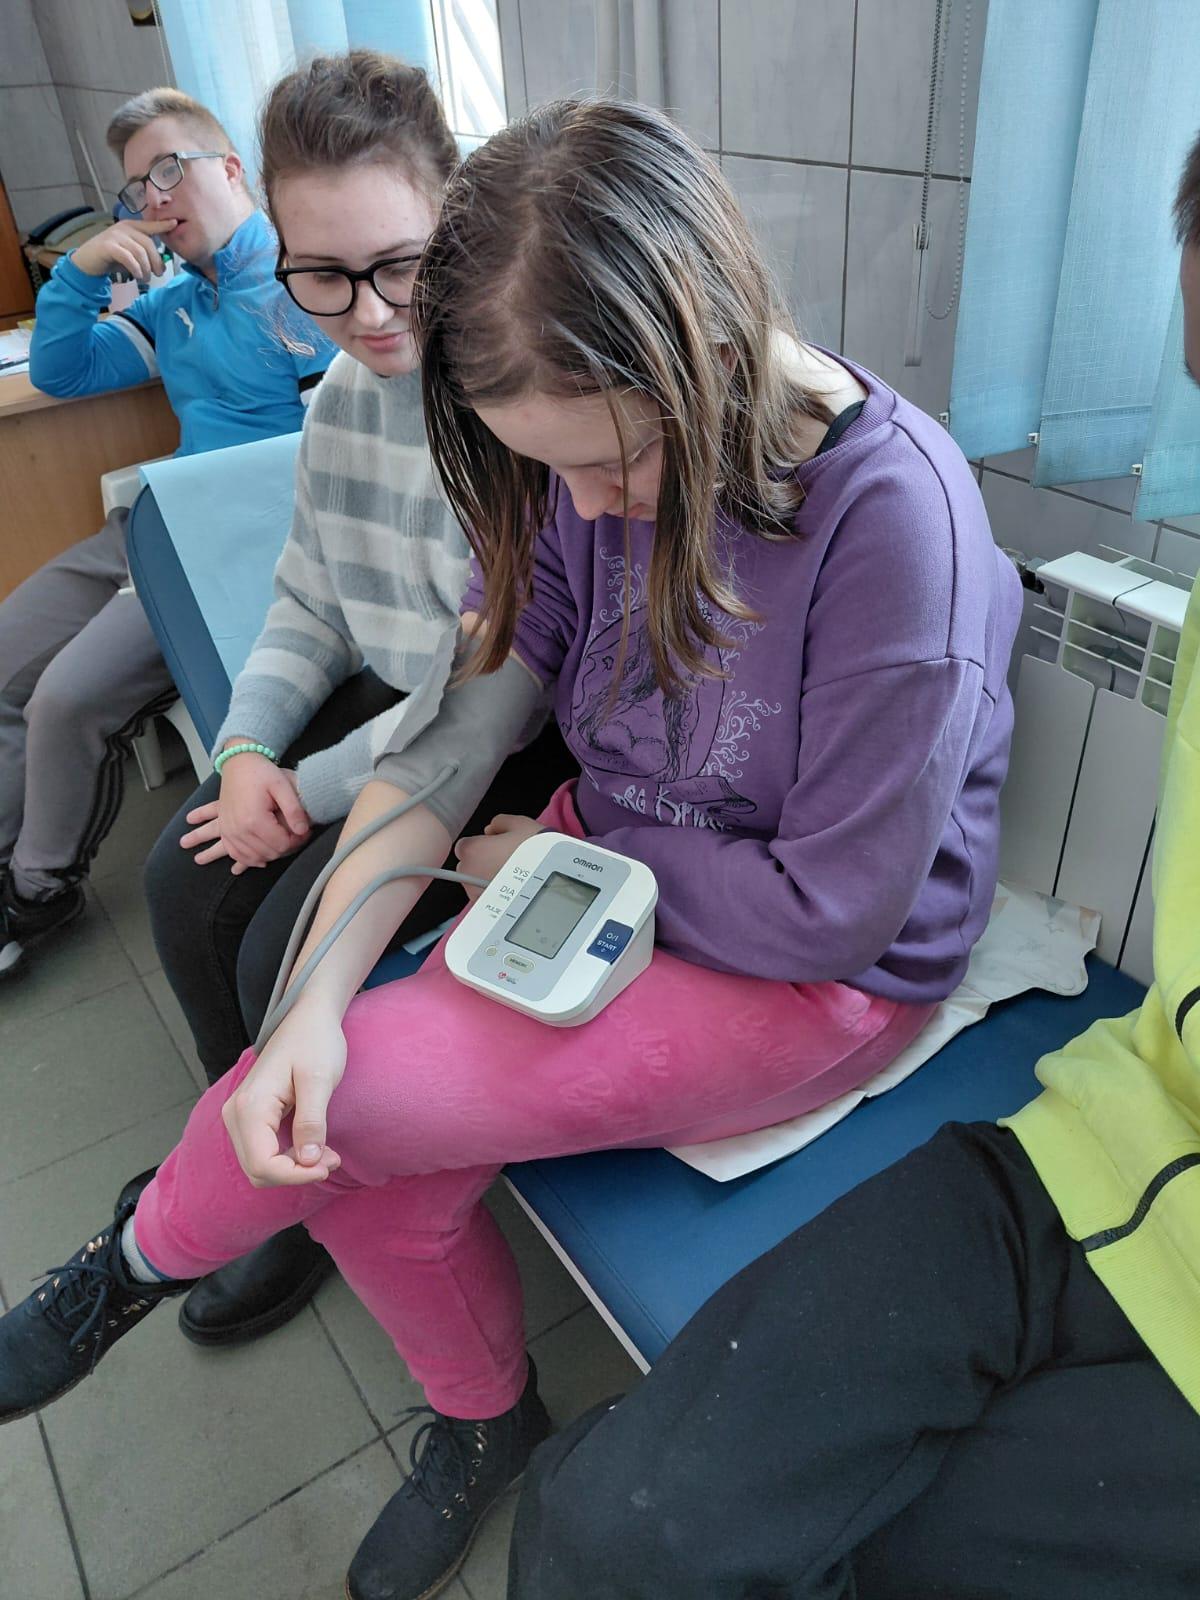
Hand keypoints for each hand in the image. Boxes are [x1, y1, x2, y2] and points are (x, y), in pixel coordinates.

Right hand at [72, 218, 175, 278]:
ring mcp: (115, 235)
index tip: (175, 223)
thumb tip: (162, 266)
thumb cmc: (111, 258)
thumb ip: (144, 254)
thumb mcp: (130, 253)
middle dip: (156, 261)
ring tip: (145, 278)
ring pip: (139, 252)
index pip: (150, 225)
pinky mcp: (108, 246)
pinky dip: (135, 268)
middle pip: (148, 244)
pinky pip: (128, 258)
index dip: (162, 225)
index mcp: (131, 226)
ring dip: (145, 268)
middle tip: (158, 274)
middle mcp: (124, 228)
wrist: (87, 261)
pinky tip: (137, 275)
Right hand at [182, 753, 310, 870]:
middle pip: (270, 853)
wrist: (237, 763)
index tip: (305, 831)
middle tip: (297, 835)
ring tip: (283, 841)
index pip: (282, 844)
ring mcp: (229, 832)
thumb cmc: (260, 772)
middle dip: (287, 847)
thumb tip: (303, 831)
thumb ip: (294, 809)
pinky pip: (237, 854)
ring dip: (271, 853)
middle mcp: (239, 830)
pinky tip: (262, 855)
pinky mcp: (225, 831)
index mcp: (254, 819)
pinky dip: (250, 858)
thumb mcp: (282, 785)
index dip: (298, 841)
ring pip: (255, 857)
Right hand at [222, 999, 346, 1186]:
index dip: (296, 1175)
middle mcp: (235, 1114)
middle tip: (332, 1158)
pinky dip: (287, 1159)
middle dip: (295, 1174)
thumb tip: (308, 1162)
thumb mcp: (320, 1080)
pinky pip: (263, 1152)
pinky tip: (313, 1147)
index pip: (263, 1165)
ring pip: (259, 1166)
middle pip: (257, 1171)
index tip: (329, 1164)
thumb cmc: (315, 1042)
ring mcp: (240, 1116)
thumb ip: (311, 1121)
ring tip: (327, 1154)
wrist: (307, 1017)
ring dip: (292, 1169)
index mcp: (249, 1107)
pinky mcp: (250, 1117)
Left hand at [454, 813, 543, 901]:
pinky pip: (484, 897)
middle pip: (467, 866)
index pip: (464, 846)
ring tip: (510, 875)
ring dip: (485, 879)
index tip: (493, 847)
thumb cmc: (535, 849)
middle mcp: (470, 873)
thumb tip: (490, 830)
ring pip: (474, 884)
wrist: (552, 876)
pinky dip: (492, 893)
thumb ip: (498, 823)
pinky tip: (511, 889)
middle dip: (481, 863)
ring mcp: (477, 892)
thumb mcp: (518, 823)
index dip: (480, 845)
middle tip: (503, 860)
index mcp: (472, 849)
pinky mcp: (487, 907)